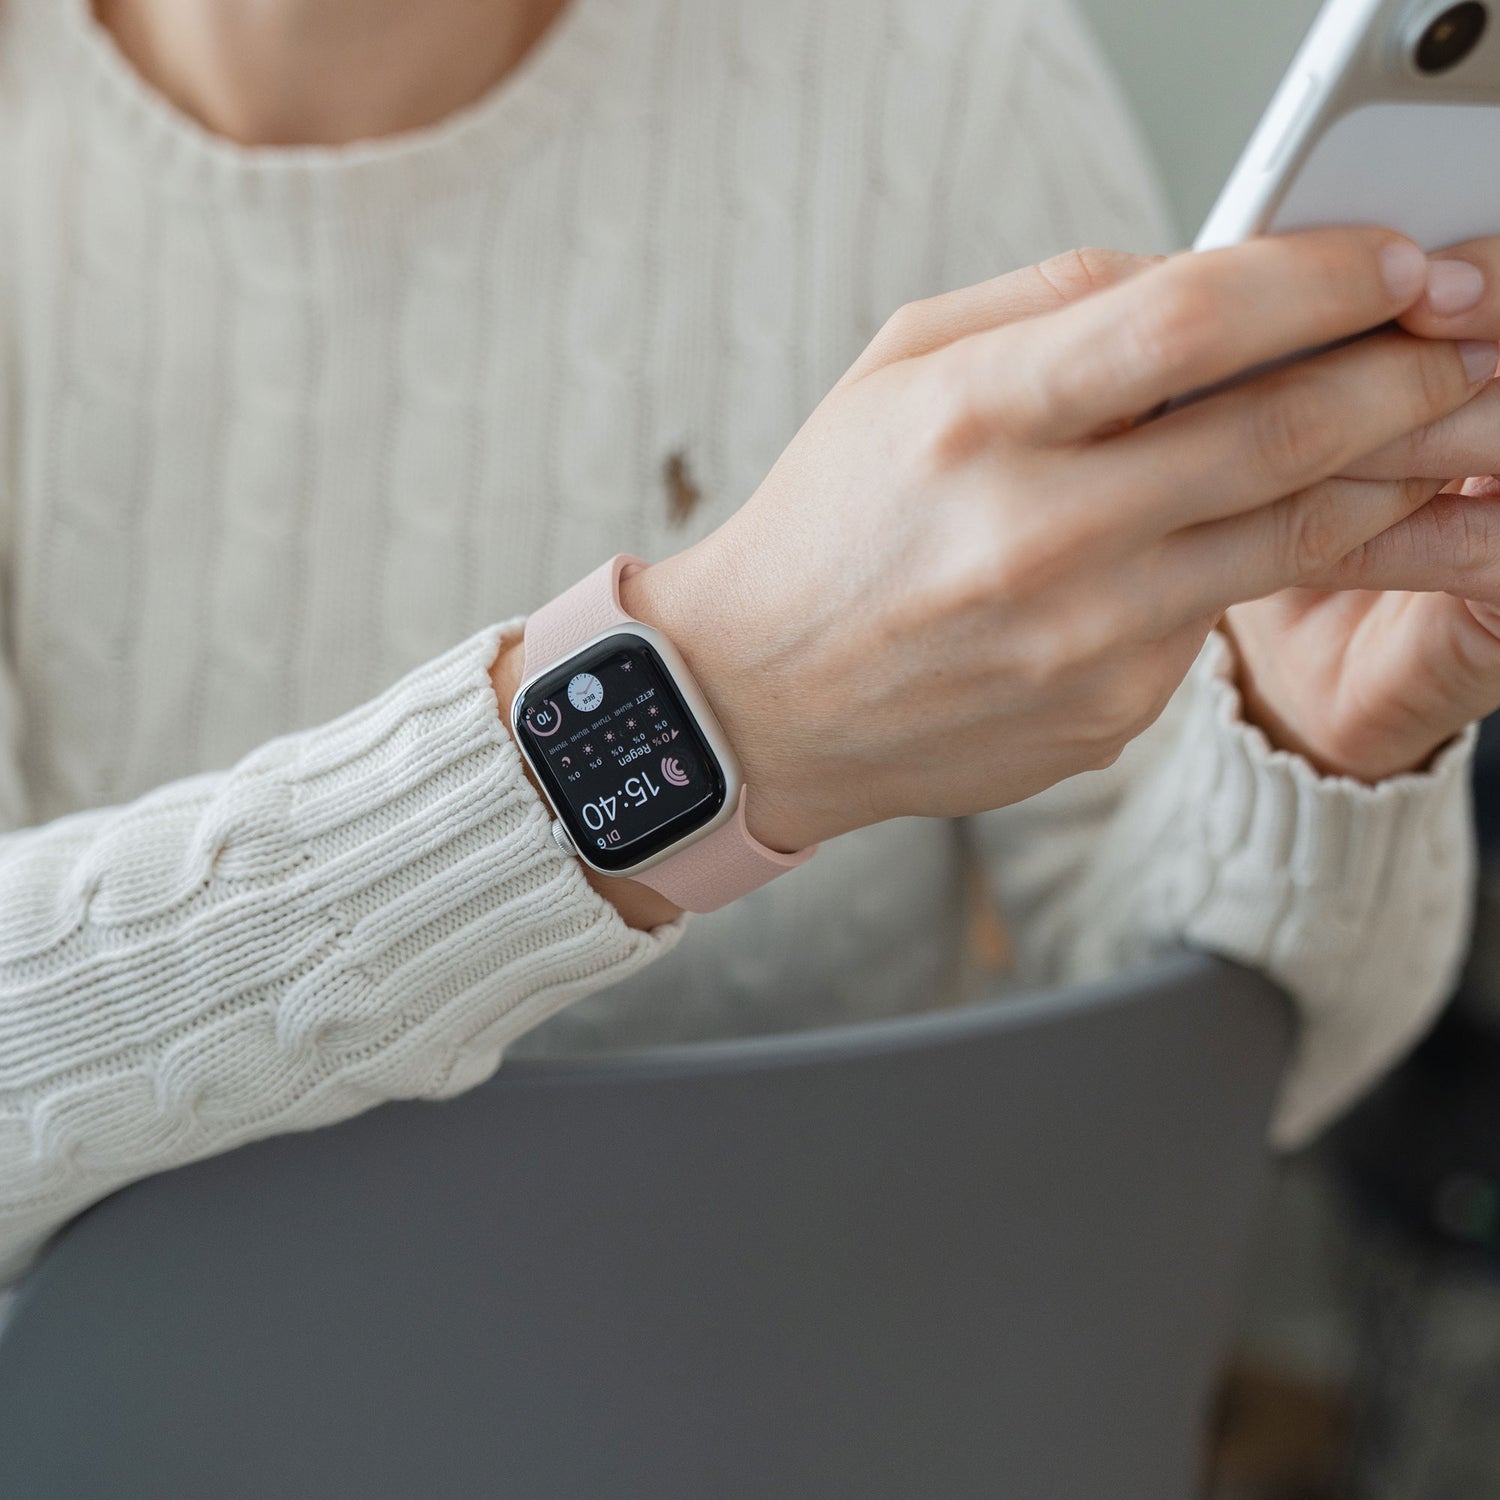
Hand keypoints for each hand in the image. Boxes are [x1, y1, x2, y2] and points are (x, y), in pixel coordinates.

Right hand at [623, 231, 1494, 851]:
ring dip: (1394, 472)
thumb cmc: (826, 526)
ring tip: (1452, 428)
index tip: (1401, 260)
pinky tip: (1259, 535)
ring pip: (1291, 537)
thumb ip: (1053, 301)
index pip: (1191, 321)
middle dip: (1406, 372)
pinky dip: (1253, 564)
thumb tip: (1203, 275)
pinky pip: (1213, 619)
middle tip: (1474, 336)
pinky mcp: (1109, 713)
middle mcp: (1036, 537)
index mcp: (973, 423)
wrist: (758, 702)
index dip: (1324, 277)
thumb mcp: (899, 368)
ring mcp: (1082, 641)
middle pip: (1281, 433)